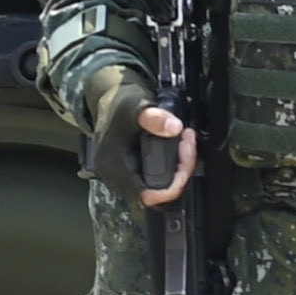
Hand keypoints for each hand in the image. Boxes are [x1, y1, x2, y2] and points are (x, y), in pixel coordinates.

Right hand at [85, 78, 200, 205]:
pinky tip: (176, 149)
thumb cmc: (117, 104)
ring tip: (184, 144)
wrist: (108, 99)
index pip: (147, 194)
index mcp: (113, 166)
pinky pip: (154, 179)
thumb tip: (174, 128)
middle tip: (187, 145)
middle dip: (179, 172)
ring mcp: (122, 176)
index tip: (185, 162)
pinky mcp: (130, 172)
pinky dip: (169, 167)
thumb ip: (153, 117)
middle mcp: (115, 177)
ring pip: (156, 187)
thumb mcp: (135, 105)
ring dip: (176, 170)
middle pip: (155, 192)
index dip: (172, 186)